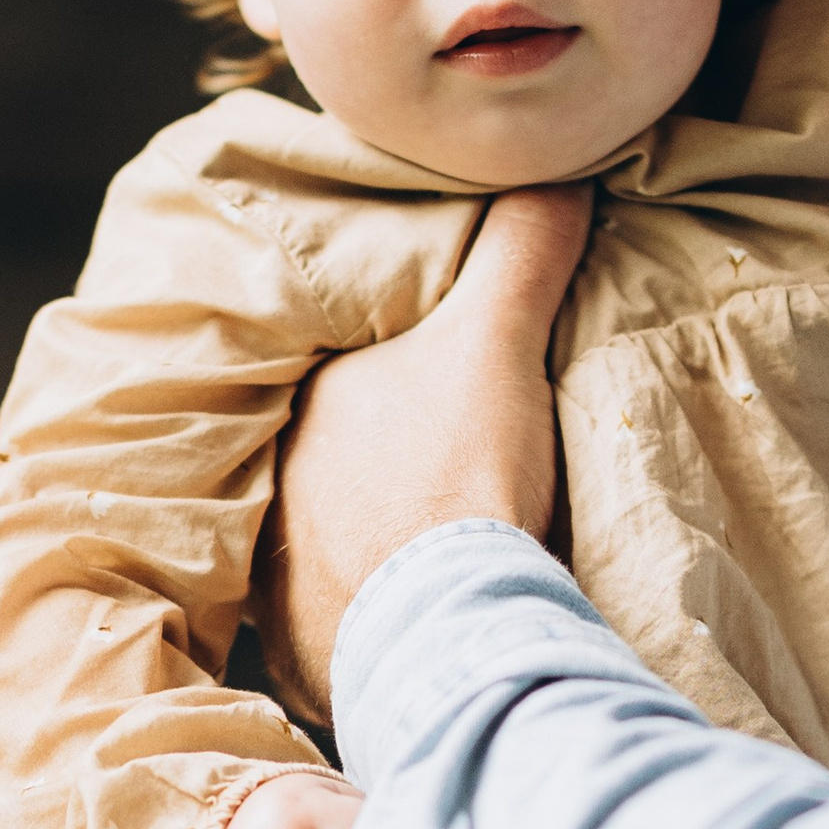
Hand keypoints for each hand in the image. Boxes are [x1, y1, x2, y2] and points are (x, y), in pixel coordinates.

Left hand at [266, 182, 595, 708]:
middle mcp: (270, 491)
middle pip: (329, 468)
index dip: (388, 384)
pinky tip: (416, 621)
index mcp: (302, 407)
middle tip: (438, 479)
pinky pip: (335, 629)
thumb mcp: (494, 340)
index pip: (336, 381)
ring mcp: (280, 580)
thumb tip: (558, 174)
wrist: (449, 625)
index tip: (435, 399)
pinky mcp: (306, 654)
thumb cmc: (458, 473)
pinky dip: (372, 623)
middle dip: (372, 472)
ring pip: (327, 549)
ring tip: (430, 557)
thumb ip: (520, 250)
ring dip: (368, 553)